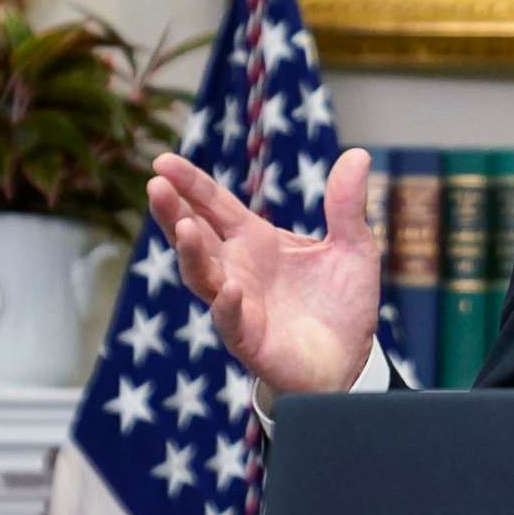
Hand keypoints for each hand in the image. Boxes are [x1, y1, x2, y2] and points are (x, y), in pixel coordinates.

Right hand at [145, 147, 381, 399]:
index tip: (162, 161)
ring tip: (184, 227)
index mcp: (255, 240)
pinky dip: (227, 305)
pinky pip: (231, 321)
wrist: (351, 361)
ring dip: (190, 253)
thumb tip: (358, 153)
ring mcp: (238, 305)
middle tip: (156, 186)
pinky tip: (229, 288)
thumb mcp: (354, 247)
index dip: (190, 183)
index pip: (213, 204)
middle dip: (173, 212)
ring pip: (202, 277)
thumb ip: (347, 205)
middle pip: (194, 236)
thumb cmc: (342, 303)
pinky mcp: (250, 340)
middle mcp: (237, 269)